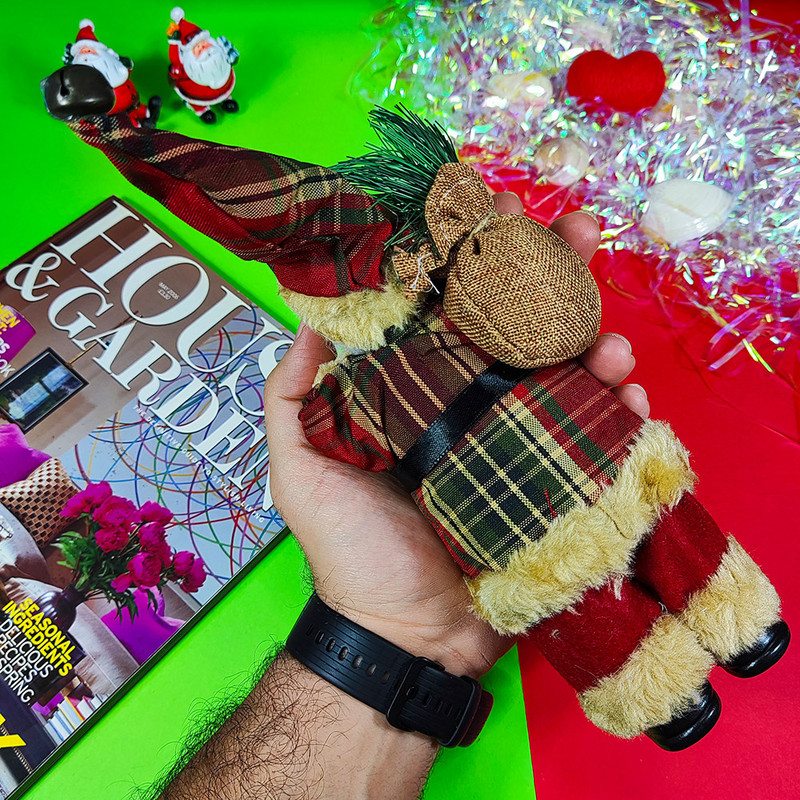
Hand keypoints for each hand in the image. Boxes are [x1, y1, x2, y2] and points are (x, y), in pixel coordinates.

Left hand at [263, 195, 647, 679]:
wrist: (401, 634)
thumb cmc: (348, 552)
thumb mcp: (299, 470)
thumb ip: (291, 397)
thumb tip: (304, 319)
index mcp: (417, 393)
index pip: (450, 310)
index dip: (474, 258)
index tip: (494, 209)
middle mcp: (469, 406)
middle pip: (515, 326)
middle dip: (550, 274)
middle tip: (578, 231)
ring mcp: (514, 442)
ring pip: (563, 371)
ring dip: (595, 339)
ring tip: (608, 335)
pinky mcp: (550, 481)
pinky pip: (593, 436)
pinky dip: (619, 410)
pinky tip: (629, 392)